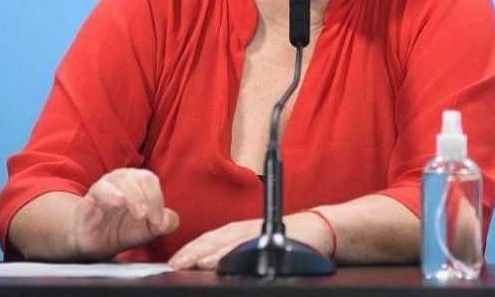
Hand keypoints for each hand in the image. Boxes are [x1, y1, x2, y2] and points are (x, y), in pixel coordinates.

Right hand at [69, 168, 179, 260]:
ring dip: (132, 196)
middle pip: (137, 178)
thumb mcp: (148, 229)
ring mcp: (103, 188)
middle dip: (146, 197)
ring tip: (137, 210)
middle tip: (148, 217)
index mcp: (137, 183)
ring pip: (117, 181)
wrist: (94, 243)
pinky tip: (118, 202)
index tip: (159, 222)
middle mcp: (120, 180)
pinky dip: (109, 194)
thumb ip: (164, 224)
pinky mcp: (88, 200)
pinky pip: (98, 191)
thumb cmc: (123, 230)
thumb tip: (169, 221)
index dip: (157, 199)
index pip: (149, 181)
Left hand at [167, 212, 332, 269]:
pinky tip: (223, 260)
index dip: (191, 249)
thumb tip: (210, 265)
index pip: (210, 238)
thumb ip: (236, 251)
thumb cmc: (289, 238)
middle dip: (194, 252)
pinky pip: (251, 246)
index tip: (174, 260)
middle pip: (215, 239)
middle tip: (175, 263)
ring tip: (193, 262)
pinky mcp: (274, 238)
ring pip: (230, 242)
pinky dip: (235, 252)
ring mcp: (260, 233)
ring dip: (210, 252)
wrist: (320, 229)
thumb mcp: (257, 242)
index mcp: (239, 230)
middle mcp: (246, 229)